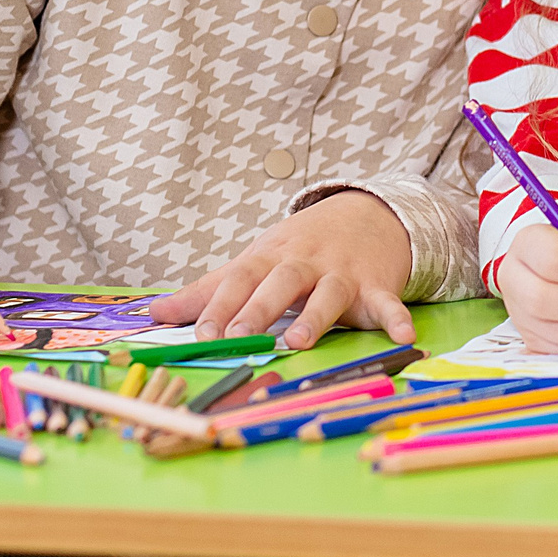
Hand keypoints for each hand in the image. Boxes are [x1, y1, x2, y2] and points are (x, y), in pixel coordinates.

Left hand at [148, 190, 416, 349]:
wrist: (366, 215)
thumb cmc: (300, 248)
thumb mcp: (254, 260)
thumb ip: (208, 290)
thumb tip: (154, 313)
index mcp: (270, 256)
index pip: (241, 277)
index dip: (221, 304)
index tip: (201, 332)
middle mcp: (305, 261)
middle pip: (280, 281)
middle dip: (260, 308)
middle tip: (241, 336)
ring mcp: (343, 272)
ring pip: (328, 293)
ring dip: (315, 316)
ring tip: (299, 342)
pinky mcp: (377, 286)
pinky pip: (388, 303)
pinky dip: (396, 318)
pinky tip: (403, 337)